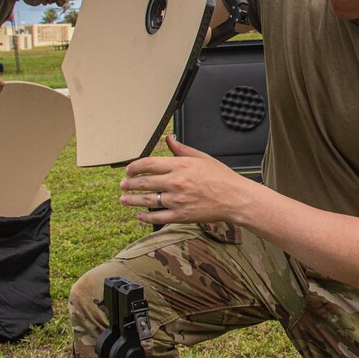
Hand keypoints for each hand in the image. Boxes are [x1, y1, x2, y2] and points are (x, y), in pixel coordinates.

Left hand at [119, 135, 248, 224]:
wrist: (235, 198)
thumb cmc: (222, 178)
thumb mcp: (202, 158)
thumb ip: (182, 149)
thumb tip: (169, 140)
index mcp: (181, 165)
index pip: (148, 164)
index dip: (134, 167)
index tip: (128, 170)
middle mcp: (176, 182)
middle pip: (143, 182)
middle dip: (128, 184)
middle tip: (122, 185)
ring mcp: (177, 200)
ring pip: (146, 200)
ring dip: (131, 200)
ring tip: (124, 199)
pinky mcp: (181, 216)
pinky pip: (156, 217)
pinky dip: (144, 217)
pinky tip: (139, 215)